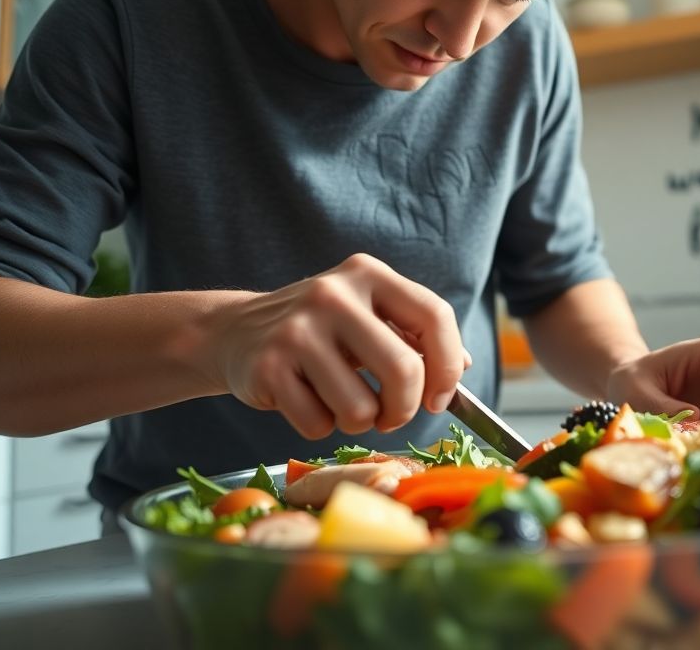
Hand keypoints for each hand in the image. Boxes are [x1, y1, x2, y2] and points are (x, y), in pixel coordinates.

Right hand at [212, 254, 468, 438]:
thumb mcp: (367, 317)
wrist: (235, 332)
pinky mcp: (268, 366)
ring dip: (358, 422)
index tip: (441, 398)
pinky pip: (318, 424)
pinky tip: (304, 400)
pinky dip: (318, 425)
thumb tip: (463, 366)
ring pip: (361, 409)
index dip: (448, 366)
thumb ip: (413, 337)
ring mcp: (297, 329)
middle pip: (404, 371)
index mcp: (369, 274)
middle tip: (391, 415)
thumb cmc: (319, 331)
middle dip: (405, 409)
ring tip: (340, 402)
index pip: (434, 316)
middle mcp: (334, 294)